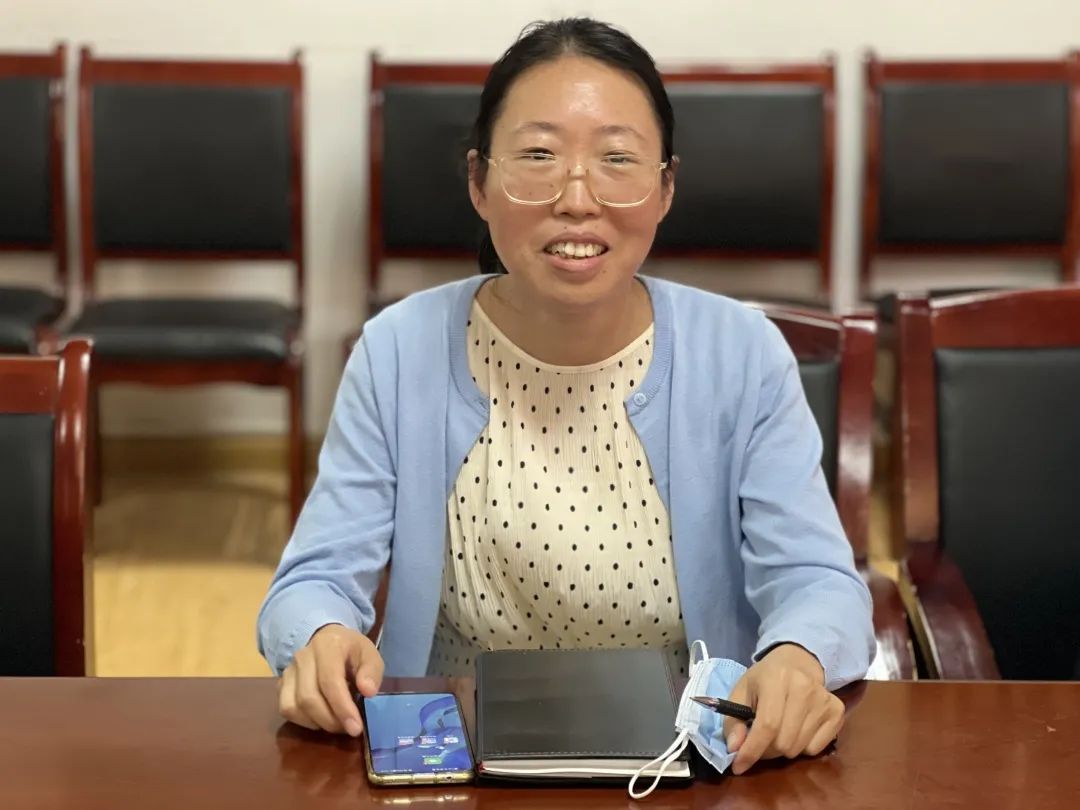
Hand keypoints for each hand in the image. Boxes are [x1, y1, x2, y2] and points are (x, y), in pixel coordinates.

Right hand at [278, 623, 384, 735]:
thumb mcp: (370, 654)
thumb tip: (368, 691)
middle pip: (308, 697)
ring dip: (317, 723)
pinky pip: (286, 709)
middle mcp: (303, 656)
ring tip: (337, 723)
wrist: (329, 640)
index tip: (356, 727)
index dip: (342, 707)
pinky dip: (304, 721)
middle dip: (330, 720)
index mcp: (327, 645)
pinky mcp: (281, 684)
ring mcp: (288, 670)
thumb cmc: (352, 651)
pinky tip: (321, 719)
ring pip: (293, 706)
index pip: (329, 680)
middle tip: (349, 728)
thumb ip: (372, 671)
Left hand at [723, 644, 843, 774]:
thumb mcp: (742, 691)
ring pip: (798, 749)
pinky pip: (815, 749)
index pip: (767, 725)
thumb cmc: (765, 679)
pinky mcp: (837, 712)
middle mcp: (804, 688)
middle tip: (759, 740)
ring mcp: (824, 700)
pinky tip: (797, 729)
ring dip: (782, 749)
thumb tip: (735, 748)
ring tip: (777, 732)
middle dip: (765, 750)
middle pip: (783, 742)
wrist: (797, 662)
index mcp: (777, 678)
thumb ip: (733, 719)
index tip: (738, 766)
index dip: (752, 750)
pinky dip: (801, 748)